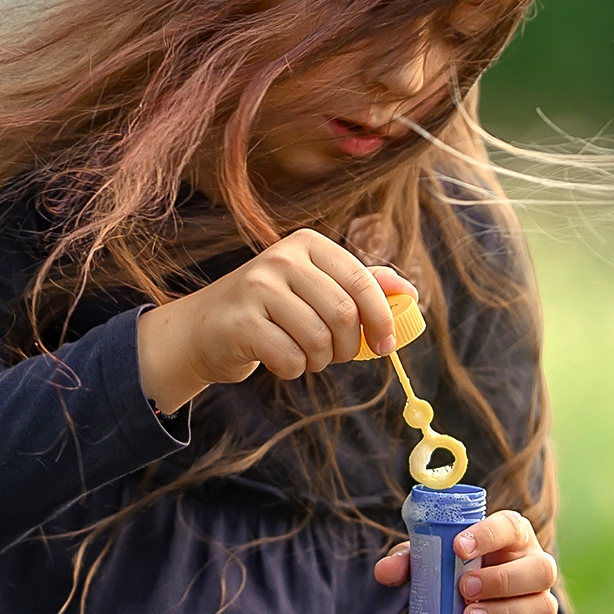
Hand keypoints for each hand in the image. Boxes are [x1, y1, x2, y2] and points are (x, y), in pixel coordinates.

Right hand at [136, 228, 415, 412]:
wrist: (203, 329)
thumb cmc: (271, 310)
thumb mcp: (315, 288)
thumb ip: (360, 286)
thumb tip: (410, 291)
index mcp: (308, 244)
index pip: (361, 280)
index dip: (381, 317)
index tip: (387, 345)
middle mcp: (281, 258)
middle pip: (343, 313)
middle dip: (348, 346)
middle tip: (336, 355)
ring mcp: (256, 287)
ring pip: (318, 339)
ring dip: (319, 361)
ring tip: (305, 356)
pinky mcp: (239, 321)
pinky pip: (289, 357)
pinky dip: (293, 369)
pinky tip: (279, 360)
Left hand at [375, 510, 559, 613]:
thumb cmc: (453, 573)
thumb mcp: (430, 561)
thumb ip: (409, 561)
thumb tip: (384, 572)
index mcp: (512, 538)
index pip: (511, 527)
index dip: (489, 535)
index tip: (458, 546)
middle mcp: (535, 567)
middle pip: (540, 570)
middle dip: (503, 580)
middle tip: (464, 588)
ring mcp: (537, 605)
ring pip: (541, 609)